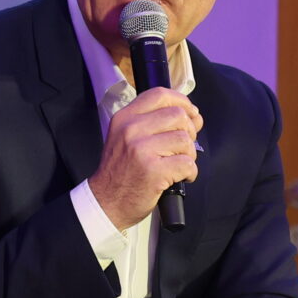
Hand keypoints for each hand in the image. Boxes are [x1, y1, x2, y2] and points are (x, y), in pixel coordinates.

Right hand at [89, 86, 201, 229]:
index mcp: (124, 118)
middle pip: (178, 116)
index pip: (160, 95)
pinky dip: (190, 172)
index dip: (181, 101)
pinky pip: (187, 163)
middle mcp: (131, 130)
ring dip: (189, 155)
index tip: (190, 113)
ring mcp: (141, 150)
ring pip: (184, 140)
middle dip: (189, 131)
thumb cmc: (120, 172)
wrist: (106, 202)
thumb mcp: (124, 137)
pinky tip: (181, 177)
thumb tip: (191, 114)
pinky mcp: (153, 171)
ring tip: (179, 165)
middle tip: (183, 147)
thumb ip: (151, 122)